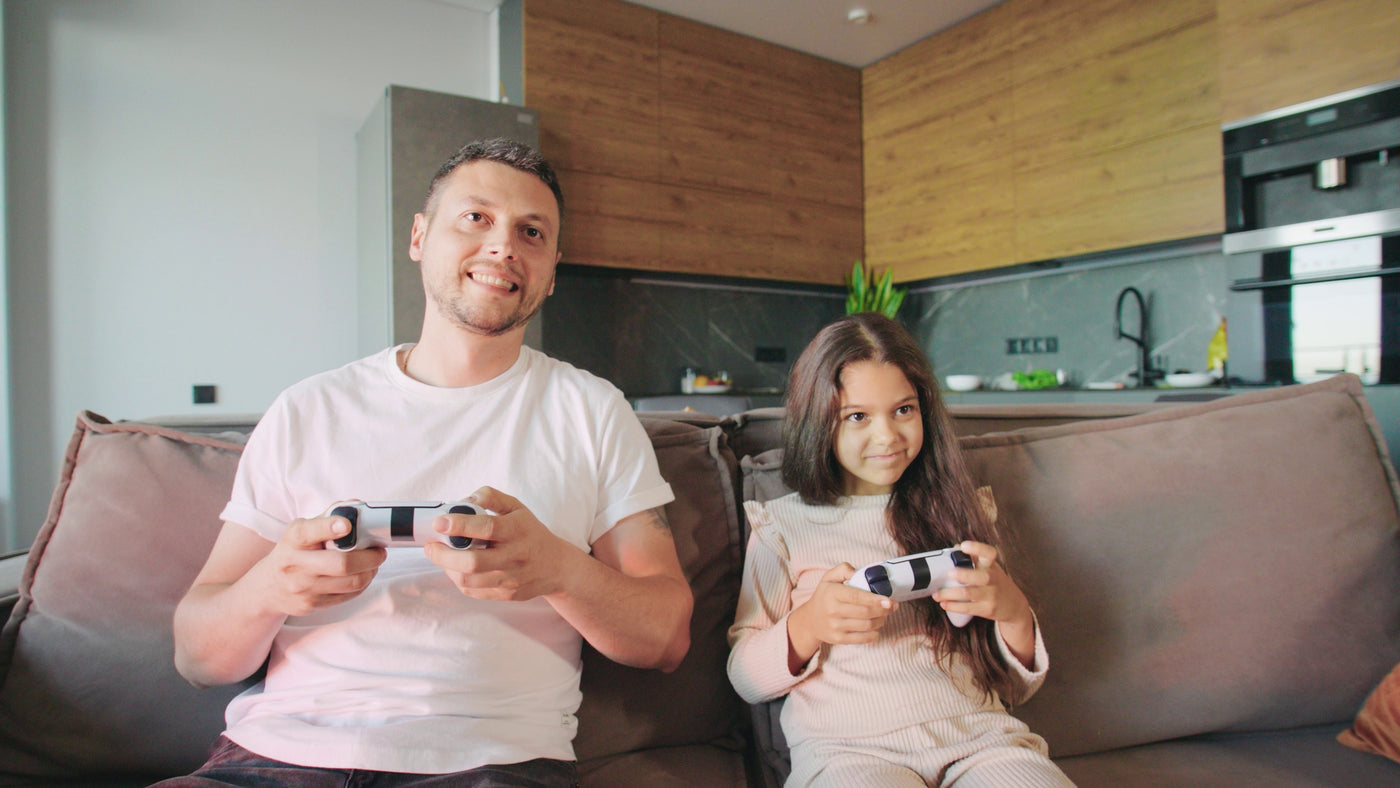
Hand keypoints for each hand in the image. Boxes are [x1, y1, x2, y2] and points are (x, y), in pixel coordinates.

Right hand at [261, 514, 385, 616]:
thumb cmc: (294, 552)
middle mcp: (295, 565)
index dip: (329, 527)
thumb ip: (327, 517)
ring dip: (371, 571)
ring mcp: (303, 588)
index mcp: (293, 540)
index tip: (346, 525)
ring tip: (373, 563)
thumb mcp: (301, 530)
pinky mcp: (312, 605)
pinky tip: (362, 575)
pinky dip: (362, 584)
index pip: (308, 532)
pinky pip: (348, 595)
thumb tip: (357, 505)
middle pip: (342, 564)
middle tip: (379, 551)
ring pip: (351, 582)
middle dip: (369, 557)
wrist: (269, 588)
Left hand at [425, 486, 574, 600]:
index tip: (440, 522)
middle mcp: (515, 556)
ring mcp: (510, 579)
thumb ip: (491, 498)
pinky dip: (458, 579)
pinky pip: (473, 591)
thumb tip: (464, 501)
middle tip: (431, 545)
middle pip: (473, 562)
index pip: (488, 528)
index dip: (460, 525)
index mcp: (517, 530)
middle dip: (444, 555)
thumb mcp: (517, 507)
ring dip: (448, 568)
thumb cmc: (530, 533)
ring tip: (442, 555)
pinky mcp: (505, 594)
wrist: (556, 567)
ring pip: (469, 581)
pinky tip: (456, 568)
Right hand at [786, 563, 896, 673]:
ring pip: (867, 626)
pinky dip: (874, 633)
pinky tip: (876, 627)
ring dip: (881, 620)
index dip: (876, 599)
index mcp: (832, 594)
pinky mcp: (839, 639)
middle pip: (866, 612)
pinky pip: (863, 639)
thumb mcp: (829, 577)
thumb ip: (844, 569)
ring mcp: (835, 627)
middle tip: (893, 606)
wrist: (810, 620)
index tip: (890, 600)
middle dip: (884, 610)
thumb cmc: (825, 596)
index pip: (857, 597)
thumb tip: (859, 572)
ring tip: (884, 615)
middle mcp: (833, 611)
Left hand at [934, 541, 1036, 665]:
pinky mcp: (987, 610)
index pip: (989, 553)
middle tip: (948, 573)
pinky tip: (944, 604)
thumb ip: (974, 558)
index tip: (964, 546)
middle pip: (980, 576)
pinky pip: (968, 608)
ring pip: (968, 593)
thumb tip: (955, 547)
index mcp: (991, 565)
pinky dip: (954, 606)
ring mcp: (991, 595)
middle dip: (963, 574)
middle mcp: (993, 579)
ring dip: (949, 594)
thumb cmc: (996, 582)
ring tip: (936, 594)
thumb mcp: (989, 568)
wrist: (1014, 605)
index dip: (977, 548)